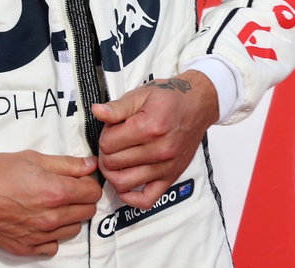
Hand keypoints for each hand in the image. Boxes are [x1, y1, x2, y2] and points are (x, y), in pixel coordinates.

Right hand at [0, 152, 100, 256]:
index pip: (93, 192)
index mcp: (55, 192)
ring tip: (53, 205)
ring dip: (69, 217)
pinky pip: (52, 247)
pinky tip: (41, 222)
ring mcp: (38, 236)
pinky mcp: (25, 248)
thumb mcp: (32, 158)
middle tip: (67, 189)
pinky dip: (51, 236)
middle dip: (82, 199)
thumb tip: (90, 164)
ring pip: (73, 230)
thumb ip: (67, 164)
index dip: (88, 182)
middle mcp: (50, 217)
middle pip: (87, 212)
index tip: (80, 179)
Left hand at [91, 71, 218, 208]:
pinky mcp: (171, 177)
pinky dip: (131, 198)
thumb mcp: (141, 95)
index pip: (108, 143)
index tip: (112, 129)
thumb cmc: (170, 98)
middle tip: (114, 142)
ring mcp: (166, 166)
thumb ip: (118, 107)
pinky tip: (126, 186)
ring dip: (113, 173)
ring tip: (117, 160)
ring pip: (124, 182)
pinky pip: (146, 200)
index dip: (104, 135)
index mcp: (150, 127)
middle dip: (106, 153)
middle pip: (113, 163)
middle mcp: (159, 150)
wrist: (197, 104)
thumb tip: (97, 111)